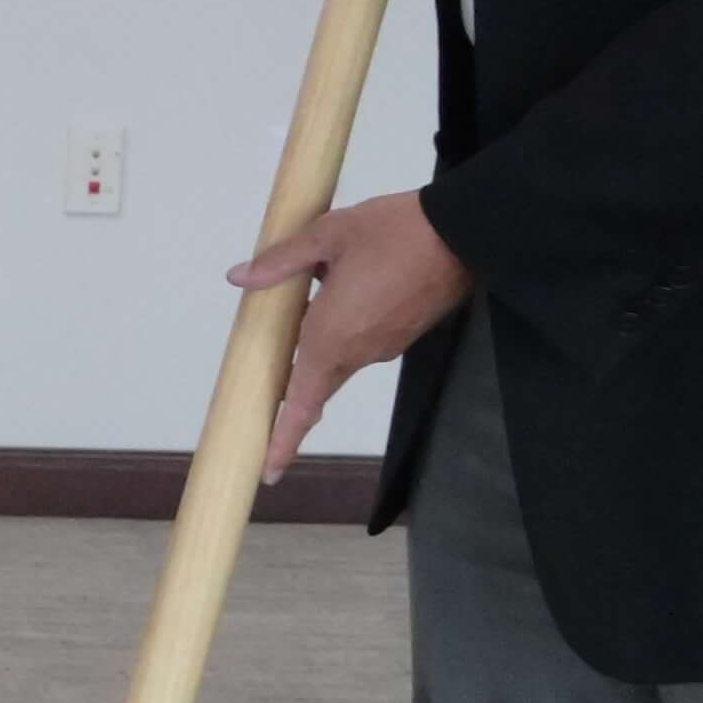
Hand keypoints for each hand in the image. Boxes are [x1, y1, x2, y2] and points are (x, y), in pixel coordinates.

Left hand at [241, 181, 466, 474]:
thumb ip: (282, 261)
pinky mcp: (404, 334)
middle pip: (317, 386)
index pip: (302, 402)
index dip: (283, 437)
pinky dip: (341, 332)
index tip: (268, 470)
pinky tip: (338, 294)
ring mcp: (385, 346)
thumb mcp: (329, 234)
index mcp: (332, 337)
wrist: (464, 232)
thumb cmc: (393, 231)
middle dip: (293, 402)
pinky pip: (361, 342)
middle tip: (263, 410)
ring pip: (339, 360)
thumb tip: (238, 278)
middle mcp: (359, 352)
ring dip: (317, 349)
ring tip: (296, 316)